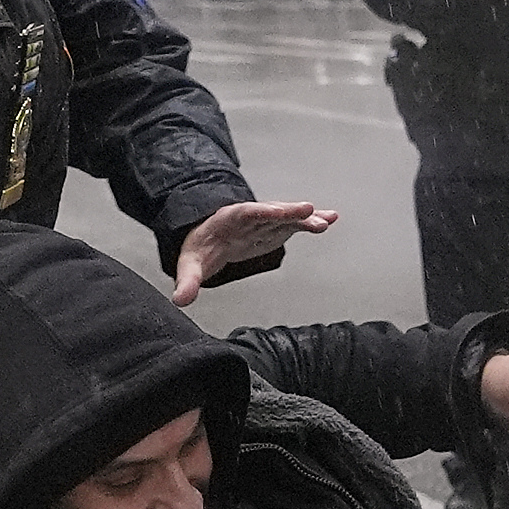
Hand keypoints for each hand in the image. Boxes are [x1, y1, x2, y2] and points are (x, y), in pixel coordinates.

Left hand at [169, 197, 336, 301]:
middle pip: (271, 212)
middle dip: (288, 211)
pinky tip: (328, 220)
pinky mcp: (275, 229)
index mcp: (227, 221)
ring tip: (327, 219)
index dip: (262, 212)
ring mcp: (265, 222)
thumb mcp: (189, 264)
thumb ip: (187, 281)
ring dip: (306, 218)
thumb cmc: (199, 248)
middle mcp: (250, 217)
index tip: (278, 211)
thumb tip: (180, 300)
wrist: (208, 238)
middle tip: (309, 209)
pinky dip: (310, 222)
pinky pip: (294, 224)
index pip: (246, 214)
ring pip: (286, 217)